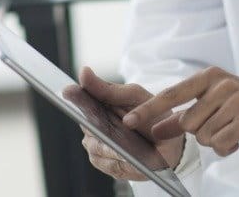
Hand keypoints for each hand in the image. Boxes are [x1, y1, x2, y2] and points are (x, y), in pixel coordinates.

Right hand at [77, 66, 184, 180]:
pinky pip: (109, 165)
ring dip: (111, 146)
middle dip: (97, 126)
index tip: (68, 91)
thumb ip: (108, 88)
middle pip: (87, 127)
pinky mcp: (107, 166)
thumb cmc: (150, 113)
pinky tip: (130, 158)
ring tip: (125, 146)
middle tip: (108, 126)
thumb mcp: (134, 96)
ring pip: (97, 147)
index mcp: (96, 105)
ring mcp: (97, 147)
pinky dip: (119, 161)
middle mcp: (92, 127)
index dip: (73, 96)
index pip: (78, 100)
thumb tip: (83, 72)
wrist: (170, 141)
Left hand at [123, 66, 238, 156]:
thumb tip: (156, 128)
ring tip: (233, 131)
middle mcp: (220, 84)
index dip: (149, 109)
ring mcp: (234, 100)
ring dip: (215, 141)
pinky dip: (226, 147)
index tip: (129, 121)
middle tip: (221, 127)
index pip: (172, 94)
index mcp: (210, 77)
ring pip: (203, 135)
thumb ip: (184, 115)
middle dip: (200, 133)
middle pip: (188, 122)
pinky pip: (219, 144)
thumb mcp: (216, 104)